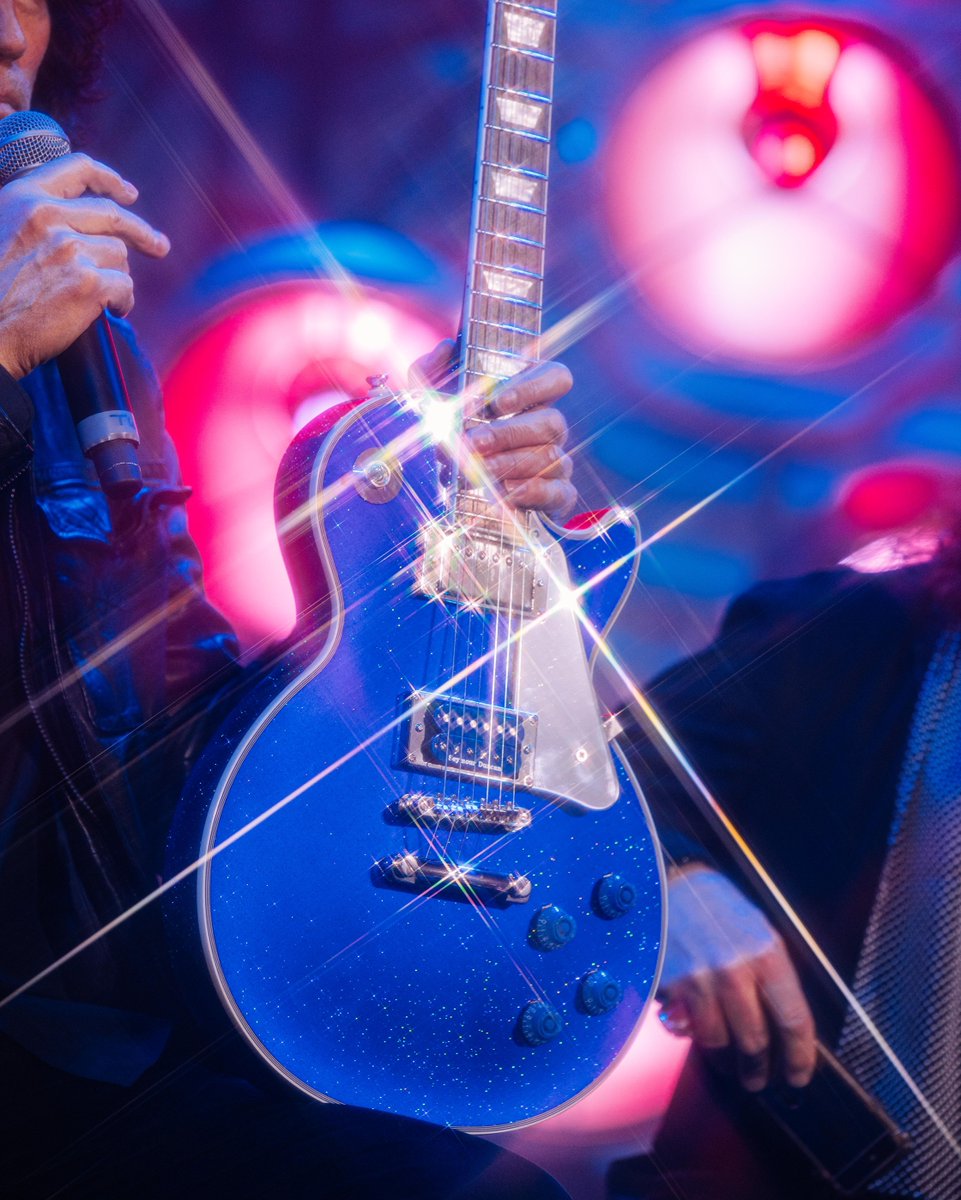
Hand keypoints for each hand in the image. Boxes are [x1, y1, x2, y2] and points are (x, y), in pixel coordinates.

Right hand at [0, 153, 169, 378]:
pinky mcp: (88, 282)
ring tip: (101, 296)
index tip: (128, 194)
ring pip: (119, 254)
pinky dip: (123, 302)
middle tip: (158, 246)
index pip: (77, 168)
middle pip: (113, 216)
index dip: (110, 180)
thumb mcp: (3, 231)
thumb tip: (78, 222)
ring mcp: (70, 248)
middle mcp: (48, 216)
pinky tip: (111, 311)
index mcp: (24, 198)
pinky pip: (125, 286)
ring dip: (117, 276)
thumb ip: (35, 219)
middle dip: (142, 232)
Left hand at [409, 340, 575, 520]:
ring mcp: (557, 460)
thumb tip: (446, 348)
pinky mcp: (558, 494)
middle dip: (509, 433)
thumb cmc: (454, 439)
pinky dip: (533, 491)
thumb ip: (428, 373)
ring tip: (477, 472)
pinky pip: (559, 492)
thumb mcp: (431, 405)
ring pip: (550, 456)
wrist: (460, 492)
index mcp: (531, 397)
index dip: (533, 386)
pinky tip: (505, 492)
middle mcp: (549, 426)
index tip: (496, 402)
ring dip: (511, 463)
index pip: (556, 377)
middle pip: (551, 422)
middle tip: (473, 443)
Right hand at [658, 865, 816, 1091]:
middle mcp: (736, 970)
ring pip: (722, 1043)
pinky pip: (691, 1030)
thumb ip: (772, 971)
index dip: (800, 1056)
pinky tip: (705, 1040)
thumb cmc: (714, 905)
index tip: (799, 1074)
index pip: (794, 1020)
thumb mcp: (756, 928)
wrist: (665, 884)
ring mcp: (701, 981)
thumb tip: (785, 1022)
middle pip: (757, 1041)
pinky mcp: (672, 988)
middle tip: (760, 1079)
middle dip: (761, 1069)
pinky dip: (701, 1042)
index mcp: (767, 953)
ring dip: (729, 1062)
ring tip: (732, 1066)